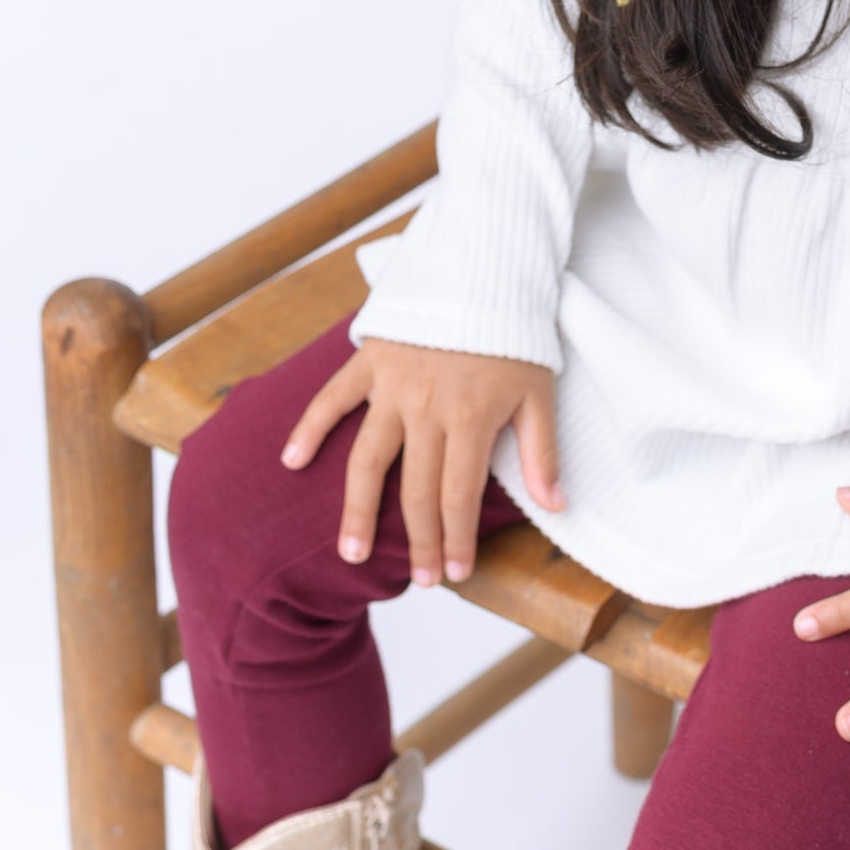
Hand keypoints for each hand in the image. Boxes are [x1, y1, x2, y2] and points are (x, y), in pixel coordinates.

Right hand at [279, 336, 564, 585]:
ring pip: (368, 460)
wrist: (483, 268)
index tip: (456, 575)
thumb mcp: (540, 392)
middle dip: (420, 541)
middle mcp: (426, 409)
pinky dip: (309, 428)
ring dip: (357, 510)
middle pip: (416, 490)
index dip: (458, 540)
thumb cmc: (515, 333)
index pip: (459, 495)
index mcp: (470, 418)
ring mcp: (392, 386)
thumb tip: (557, 506)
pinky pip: (332, 398)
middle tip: (422, 581)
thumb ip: (541, 452)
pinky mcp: (369, 361)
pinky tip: (292, 462)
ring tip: (352, 553)